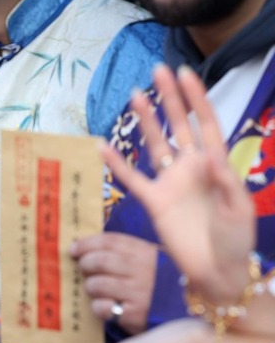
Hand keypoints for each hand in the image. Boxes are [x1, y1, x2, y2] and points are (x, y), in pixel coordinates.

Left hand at [72, 233, 156, 334]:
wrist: (189, 313)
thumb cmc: (162, 284)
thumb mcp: (152, 260)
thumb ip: (125, 252)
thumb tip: (86, 248)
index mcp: (146, 253)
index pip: (110, 241)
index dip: (87, 244)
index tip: (74, 249)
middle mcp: (142, 271)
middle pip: (99, 261)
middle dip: (85, 264)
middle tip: (83, 269)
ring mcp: (138, 293)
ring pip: (97, 284)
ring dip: (90, 286)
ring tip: (95, 289)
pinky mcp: (134, 315)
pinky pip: (102, 307)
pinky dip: (97, 306)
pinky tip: (105, 306)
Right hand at [102, 65, 254, 305]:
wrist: (217, 271)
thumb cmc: (236, 240)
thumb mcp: (240, 209)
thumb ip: (226, 182)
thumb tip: (210, 158)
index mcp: (215, 165)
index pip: (206, 124)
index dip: (196, 98)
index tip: (186, 73)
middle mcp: (190, 167)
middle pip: (178, 125)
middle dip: (170, 98)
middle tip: (158, 71)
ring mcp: (170, 183)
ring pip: (154, 144)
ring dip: (145, 121)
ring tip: (135, 96)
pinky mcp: (153, 202)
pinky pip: (131, 179)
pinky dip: (117, 164)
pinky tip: (102, 146)